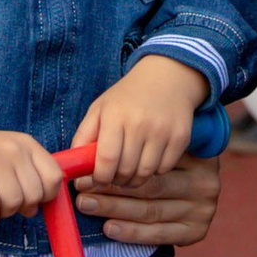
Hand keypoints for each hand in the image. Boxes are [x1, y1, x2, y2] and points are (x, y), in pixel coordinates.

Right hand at [0, 119, 60, 222]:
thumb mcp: (8, 152)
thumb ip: (27, 172)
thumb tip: (39, 205)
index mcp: (26, 143)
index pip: (54, 177)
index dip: (46, 196)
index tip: (32, 201)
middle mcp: (12, 148)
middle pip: (33, 195)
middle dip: (22, 208)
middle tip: (8, 206)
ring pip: (13, 202)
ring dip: (4, 214)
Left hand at [72, 52, 201, 186]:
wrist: (168, 77)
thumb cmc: (128, 96)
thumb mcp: (100, 108)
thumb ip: (83, 136)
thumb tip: (75, 167)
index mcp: (115, 115)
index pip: (106, 160)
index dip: (100, 177)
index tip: (98, 178)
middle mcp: (140, 123)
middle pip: (125, 171)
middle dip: (116, 180)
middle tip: (114, 175)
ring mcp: (163, 131)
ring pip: (145, 174)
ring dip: (134, 179)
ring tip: (129, 170)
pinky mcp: (180, 137)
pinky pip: (164, 169)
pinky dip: (154, 171)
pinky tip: (149, 158)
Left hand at [81, 148, 221, 247]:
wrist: (197, 170)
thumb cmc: (163, 149)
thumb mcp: (150, 135)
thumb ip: (125, 140)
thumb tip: (82, 153)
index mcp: (194, 152)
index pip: (148, 162)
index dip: (112, 168)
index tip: (85, 173)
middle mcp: (205, 178)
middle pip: (149, 187)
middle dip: (110, 191)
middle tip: (82, 191)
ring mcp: (204, 206)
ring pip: (150, 211)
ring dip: (115, 211)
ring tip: (87, 206)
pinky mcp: (198, 229)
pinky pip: (160, 233)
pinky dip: (133, 233)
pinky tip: (110, 227)